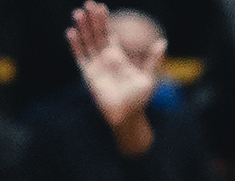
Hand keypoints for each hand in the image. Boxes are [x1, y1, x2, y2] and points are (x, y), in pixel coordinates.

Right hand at [68, 3, 165, 135]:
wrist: (127, 115)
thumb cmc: (139, 98)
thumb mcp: (148, 77)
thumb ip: (153, 59)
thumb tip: (163, 41)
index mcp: (118, 56)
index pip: (109, 33)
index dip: (105, 20)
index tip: (102, 7)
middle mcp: (105, 58)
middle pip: (96, 34)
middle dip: (92, 19)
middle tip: (88, 3)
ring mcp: (95, 64)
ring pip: (87, 42)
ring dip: (82, 28)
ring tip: (78, 13)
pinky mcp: (87, 73)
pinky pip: (79, 56)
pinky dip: (75, 45)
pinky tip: (71, 32)